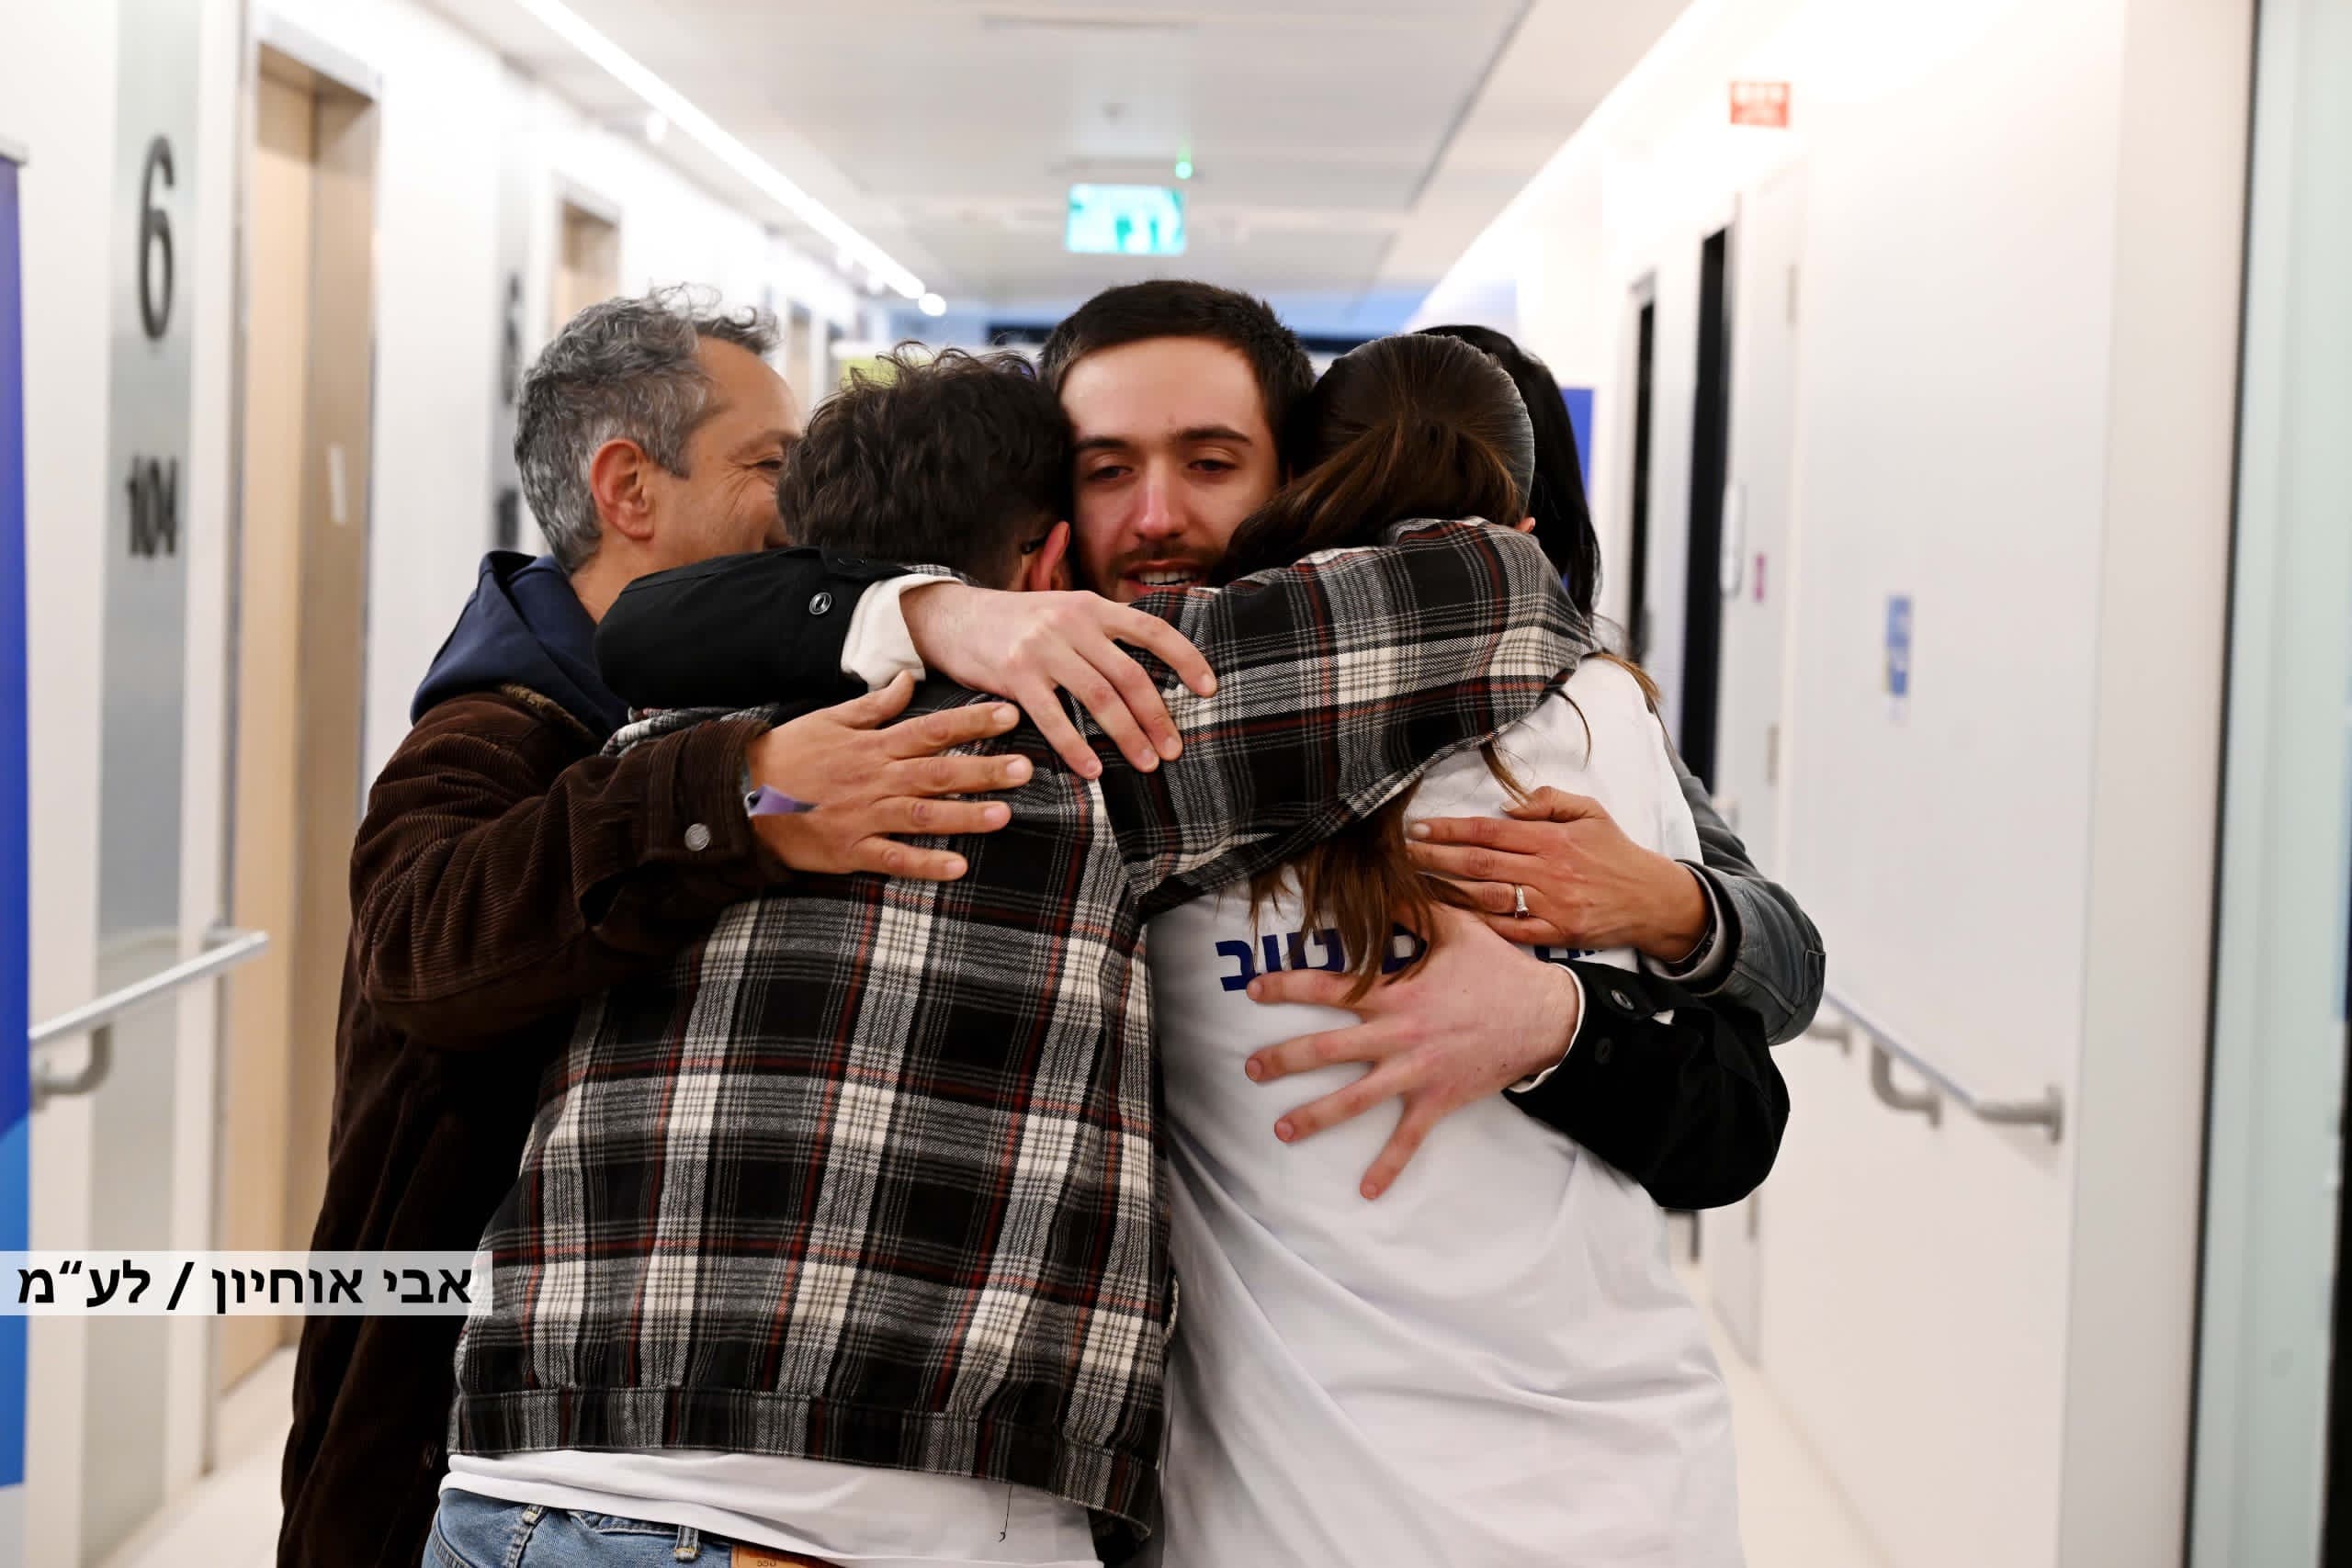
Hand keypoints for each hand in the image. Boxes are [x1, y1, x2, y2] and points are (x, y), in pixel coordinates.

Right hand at [746, 672, 1026, 879]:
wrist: (740, 796)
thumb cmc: (789, 755)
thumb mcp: (830, 719)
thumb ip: (874, 705)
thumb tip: (908, 680)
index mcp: (873, 746)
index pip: (931, 730)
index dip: (972, 723)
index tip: (1010, 715)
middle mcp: (875, 779)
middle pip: (937, 772)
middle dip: (983, 770)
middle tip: (1025, 768)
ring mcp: (865, 816)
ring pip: (922, 816)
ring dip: (964, 816)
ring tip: (1004, 815)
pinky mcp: (852, 850)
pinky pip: (894, 859)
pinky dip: (925, 864)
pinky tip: (958, 867)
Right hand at [899, 582, 1216, 778]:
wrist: (955, 618)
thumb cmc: (1020, 624)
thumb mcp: (1066, 611)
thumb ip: (1104, 632)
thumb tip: (1153, 668)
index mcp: (1092, 606)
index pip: (1153, 630)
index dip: (1186, 659)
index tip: (1209, 689)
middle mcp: (1072, 622)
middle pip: (1129, 674)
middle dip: (1157, 716)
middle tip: (1175, 750)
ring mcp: (1043, 647)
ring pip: (1099, 697)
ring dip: (1128, 735)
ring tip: (1146, 764)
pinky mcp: (1015, 674)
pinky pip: (1053, 717)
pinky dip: (1077, 747)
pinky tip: (1093, 771)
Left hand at [1240, 905, 1581, 1198]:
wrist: (1545, 1017)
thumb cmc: (1498, 970)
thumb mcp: (1456, 927)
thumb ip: (1413, 906)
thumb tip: (1383, 875)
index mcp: (1396, 992)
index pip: (1329, 988)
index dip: (1287, 987)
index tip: (1253, 990)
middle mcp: (1398, 1034)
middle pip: (1327, 1051)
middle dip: (1283, 1060)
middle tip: (1250, 1070)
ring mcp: (1417, 1071)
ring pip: (1355, 1099)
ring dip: (1315, 1116)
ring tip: (1281, 1131)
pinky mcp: (1438, 1100)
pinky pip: (1409, 1139)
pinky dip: (1388, 1166)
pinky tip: (1366, 1191)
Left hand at [1405, 787, 1708, 960]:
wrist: (1653, 900)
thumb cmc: (1617, 853)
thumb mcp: (1591, 812)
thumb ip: (1548, 803)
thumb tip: (1506, 806)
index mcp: (1552, 839)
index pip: (1489, 830)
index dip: (1449, 828)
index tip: (1417, 826)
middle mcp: (1547, 871)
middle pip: (1478, 862)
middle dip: (1433, 856)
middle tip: (1397, 853)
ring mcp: (1549, 905)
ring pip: (1486, 897)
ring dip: (1445, 890)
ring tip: (1411, 883)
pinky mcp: (1555, 934)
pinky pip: (1507, 930)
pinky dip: (1476, 924)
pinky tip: (1447, 918)